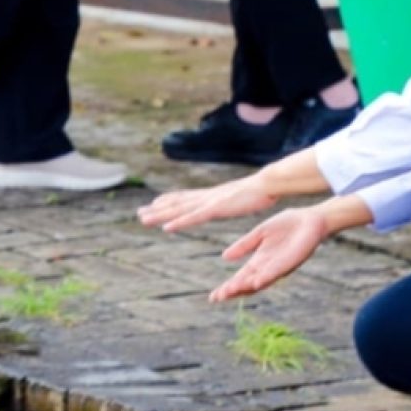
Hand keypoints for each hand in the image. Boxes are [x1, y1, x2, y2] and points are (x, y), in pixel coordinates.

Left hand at [137, 174, 276, 233]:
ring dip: (160, 215)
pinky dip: (179, 222)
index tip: (154, 203)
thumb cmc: (260, 190)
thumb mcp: (240, 197)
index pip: (186, 197)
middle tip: (139, 213)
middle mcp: (206, 197)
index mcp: (213, 196)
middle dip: (157, 208)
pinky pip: (193, 218)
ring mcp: (210, 202)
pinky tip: (166, 227)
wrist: (270, 183)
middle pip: (177, 203)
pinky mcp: (216, 209)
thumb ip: (231, 199)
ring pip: (179, 210)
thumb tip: (230, 200)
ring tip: (142, 219)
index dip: (169, 200)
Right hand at [209, 207, 328, 302]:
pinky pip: (276, 272)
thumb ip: (244, 246)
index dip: (228, 287)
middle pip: (247, 284)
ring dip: (245, 287)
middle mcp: (268, 268)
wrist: (310, 219)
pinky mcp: (291, 262)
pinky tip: (255, 282)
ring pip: (260, 282)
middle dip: (233, 291)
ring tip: (230, 292)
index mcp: (259, 261)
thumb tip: (224, 257)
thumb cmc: (287, 225)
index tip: (214, 296)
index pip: (240, 278)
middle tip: (218, 298)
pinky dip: (265, 278)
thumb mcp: (259, 233)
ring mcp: (279, 267)